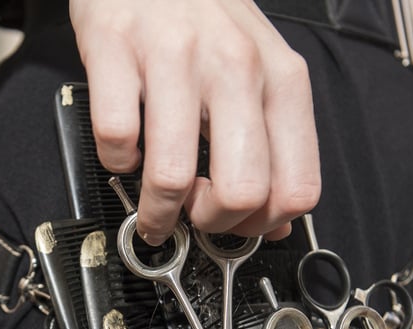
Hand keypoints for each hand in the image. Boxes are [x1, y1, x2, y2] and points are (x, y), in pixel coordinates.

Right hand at [69, 0, 320, 244]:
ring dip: (156, 209)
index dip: (262, 224)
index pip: (296, 188)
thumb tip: (276, 221)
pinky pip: (116, 140)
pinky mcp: (118, 50)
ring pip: (172, 176)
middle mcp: (236, 67)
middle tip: (192, 215)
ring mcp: (176, 57)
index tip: (236, 223)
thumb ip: (274, 145)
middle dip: (210, 222)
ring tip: (152, 203)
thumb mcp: (260, 71)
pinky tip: (125, 150)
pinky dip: (116, 161)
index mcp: (281, 80)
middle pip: (242, 192)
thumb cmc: (205, 17)